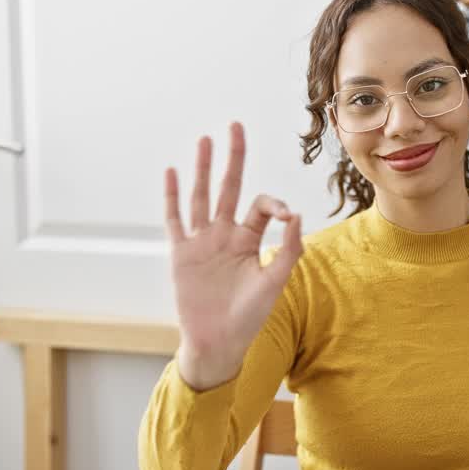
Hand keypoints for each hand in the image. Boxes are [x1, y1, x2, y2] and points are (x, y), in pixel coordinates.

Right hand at [164, 122, 303, 389]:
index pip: (261, 207)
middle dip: (233, 159)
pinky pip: (175, 219)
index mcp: (250, 241)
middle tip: (235, 126)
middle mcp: (225, 235)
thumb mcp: (274, 283)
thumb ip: (287, 250)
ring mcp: (201, 242)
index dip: (275, 204)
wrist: (218, 343)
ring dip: (203, 169)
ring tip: (205, 140)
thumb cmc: (249, 318)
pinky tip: (173, 172)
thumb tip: (295, 214)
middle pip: (229, 188)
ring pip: (202, 197)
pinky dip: (173, 196)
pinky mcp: (181, 253)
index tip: (285, 215)